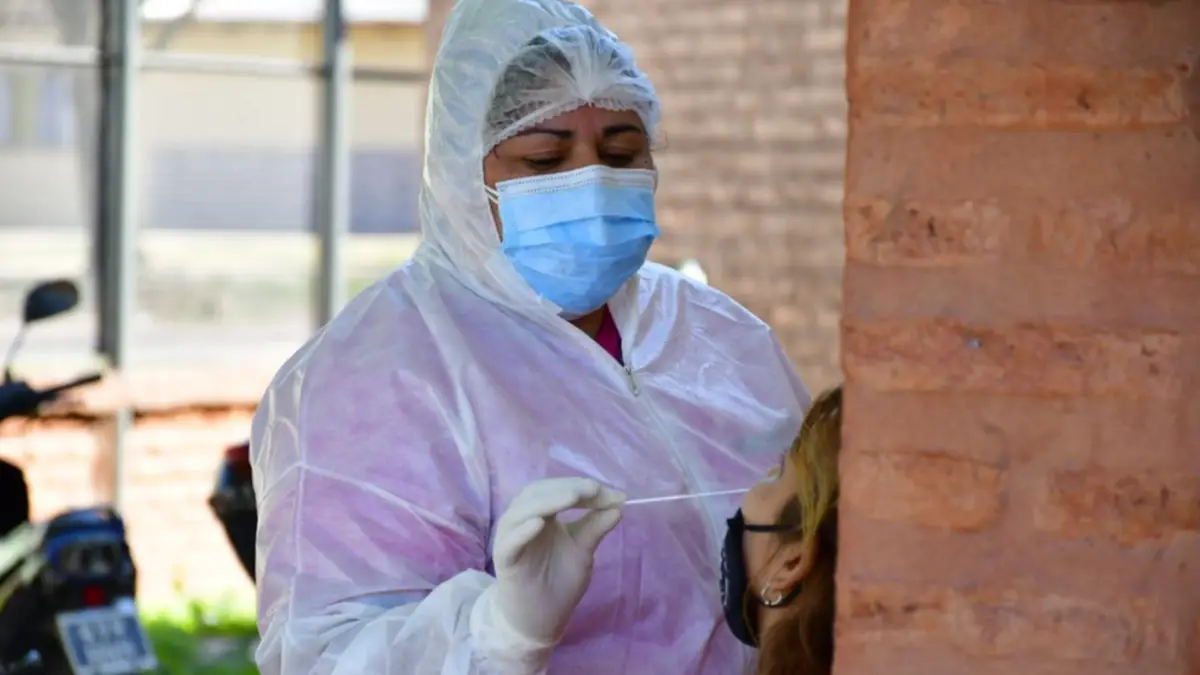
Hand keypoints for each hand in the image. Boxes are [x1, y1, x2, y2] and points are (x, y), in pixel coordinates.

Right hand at [489, 477, 625, 646]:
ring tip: (573, 497)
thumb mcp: (582, 549)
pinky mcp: (503, 560)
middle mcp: (523, 519)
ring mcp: (511, 538)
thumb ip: (596, 527)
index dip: (584, 487)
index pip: (559, 489)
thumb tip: (619, 506)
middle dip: (568, 488)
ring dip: (547, 501)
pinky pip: (510, 541)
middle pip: (539, 492)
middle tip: (594, 490)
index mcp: (542, 514)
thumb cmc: (559, 581)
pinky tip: (538, 523)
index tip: (615, 495)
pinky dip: (522, 531)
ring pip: (521, 511)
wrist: (541, 619)